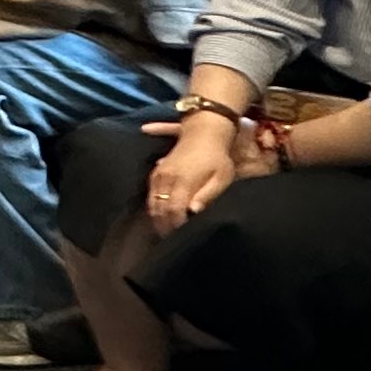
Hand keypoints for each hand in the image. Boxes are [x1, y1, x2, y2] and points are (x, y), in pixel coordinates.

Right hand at [138, 112, 243, 227]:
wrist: (204, 132)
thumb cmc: (217, 157)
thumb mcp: (221, 177)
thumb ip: (207, 195)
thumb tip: (193, 212)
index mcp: (183, 182)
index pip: (174, 211)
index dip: (176, 226)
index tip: (182, 236)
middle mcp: (166, 179)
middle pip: (160, 210)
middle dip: (166, 226)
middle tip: (173, 239)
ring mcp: (159, 175)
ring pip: (152, 204)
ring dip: (158, 219)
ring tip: (167, 231)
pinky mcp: (155, 172)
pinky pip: (150, 195)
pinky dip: (154, 208)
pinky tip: (161, 215)